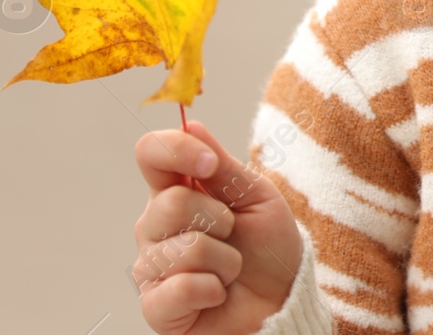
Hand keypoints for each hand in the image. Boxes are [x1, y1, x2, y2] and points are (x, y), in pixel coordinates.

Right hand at [131, 119, 304, 334]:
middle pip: (170, 203)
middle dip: (219, 219)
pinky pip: (179, 289)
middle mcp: (155, 226)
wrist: (282, 301)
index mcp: (177, 190)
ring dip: (225, 260)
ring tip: (230, 270)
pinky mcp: (156, 307)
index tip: (209, 165)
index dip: (176, 151)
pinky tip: (216, 294)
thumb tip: (190, 124)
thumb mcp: (256, 197)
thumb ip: (222, 166)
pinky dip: (212, 290)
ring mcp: (151, 267)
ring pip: (182, 248)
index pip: (151, 154)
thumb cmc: (269, 248)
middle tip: (233, 234)